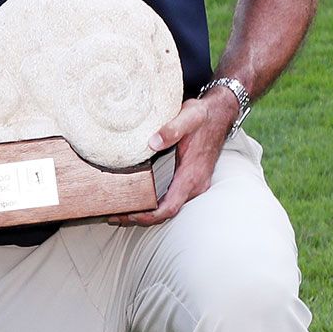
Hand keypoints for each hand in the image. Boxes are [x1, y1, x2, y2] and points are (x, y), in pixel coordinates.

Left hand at [110, 90, 237, 227]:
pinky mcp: (189, 179)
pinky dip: (153, 202)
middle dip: (140, 217)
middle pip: (165, 212)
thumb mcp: (189, 117)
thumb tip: (153, 143)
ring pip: (168, 206)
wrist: (218, 114)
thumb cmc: (202, 117)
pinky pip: (170, 198)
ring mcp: (192, 183)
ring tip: (119, 210)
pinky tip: (137, 197)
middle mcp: (194, 184)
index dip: (148, 216)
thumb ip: (172, 129)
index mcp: (192, 175)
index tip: (129, 216)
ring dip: (145, 211)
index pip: (169, 207)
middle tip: (114, 214)